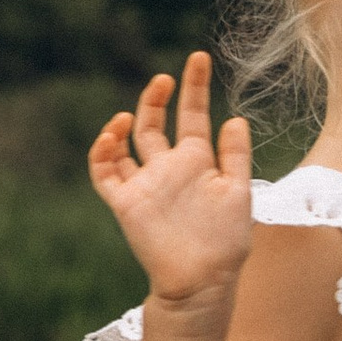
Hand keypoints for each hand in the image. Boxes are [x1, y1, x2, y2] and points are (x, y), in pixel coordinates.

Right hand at [89, 53, 254, 313]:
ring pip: (126, 144)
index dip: (195, 87)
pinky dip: (102, 153)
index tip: (199, 58)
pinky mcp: (125, 203)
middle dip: (157, 97)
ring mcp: (145, 184)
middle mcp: (169, 168)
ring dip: (126, 124)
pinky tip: (112, 136)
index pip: (194, 115)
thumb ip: (236, 156)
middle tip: (164, 78)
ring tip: (129, 115)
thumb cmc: (226, 243)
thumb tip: (237, 118)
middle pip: (155, 124)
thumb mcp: (239, 193)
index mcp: (198, 162)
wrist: (202, 283)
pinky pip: (105, 173)